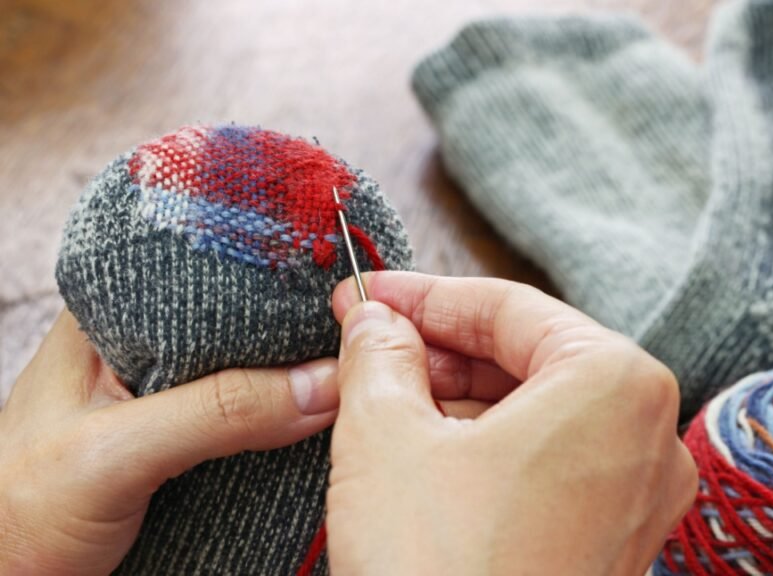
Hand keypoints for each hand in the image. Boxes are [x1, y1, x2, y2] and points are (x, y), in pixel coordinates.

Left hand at [0, 310, 343, 573]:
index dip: (274, 278)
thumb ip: (217, 412)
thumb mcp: (116, 454)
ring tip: (351, 375)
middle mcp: (142, 347)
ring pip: (250, 371)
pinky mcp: (184, 442)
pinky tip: (315, 422)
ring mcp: (165, 396)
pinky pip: (248, 417)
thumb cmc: (17, 514)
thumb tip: (322, 384)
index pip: (208, 273)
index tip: (337, 292)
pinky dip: (283, 423)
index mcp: (109, 317)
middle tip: (359, 338)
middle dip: (295, 333)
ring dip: (294, 381)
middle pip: (241, 323)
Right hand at [327, 272, 697, 575]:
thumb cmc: (437, 570)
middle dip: (443, 350)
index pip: (510, 309)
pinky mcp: (616, 544)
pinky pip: (552, 467)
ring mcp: (641, 497)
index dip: (426, 297)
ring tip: (385, 398)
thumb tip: (374, 321)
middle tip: (370, 343)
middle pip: (532, 359)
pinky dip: (491, 449)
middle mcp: (650, 434)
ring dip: (462, 399)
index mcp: (616, 383)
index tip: (367, 296)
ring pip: (540, 414)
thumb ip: (381, 356)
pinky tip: (429, 453)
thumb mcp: (386, 437)